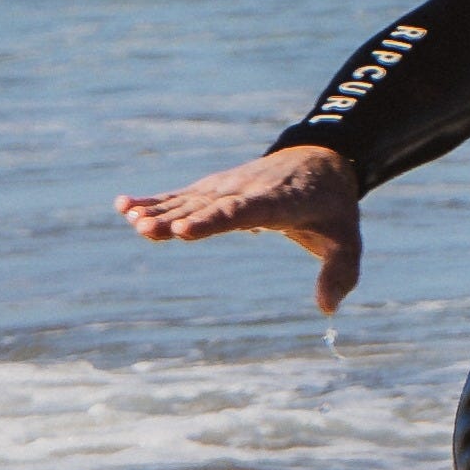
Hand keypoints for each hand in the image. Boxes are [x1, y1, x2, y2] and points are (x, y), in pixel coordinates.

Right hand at [116, 145, 364, 313]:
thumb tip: (327, 308)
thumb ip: (340, 272)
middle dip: (177, 219)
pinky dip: (154, 200)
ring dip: (159, 211)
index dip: (214, 221)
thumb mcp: (347, 238)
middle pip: (207, 207)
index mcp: (278, 202)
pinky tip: (123, 206)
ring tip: (130, 220)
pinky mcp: (213, 188)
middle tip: (146, 230)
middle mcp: (245, 190)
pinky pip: (181, 195)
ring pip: (189, 200)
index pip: (244, 211)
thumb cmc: (332, 206)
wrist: (320, 161)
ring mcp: (226, 187)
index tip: (186, 231)